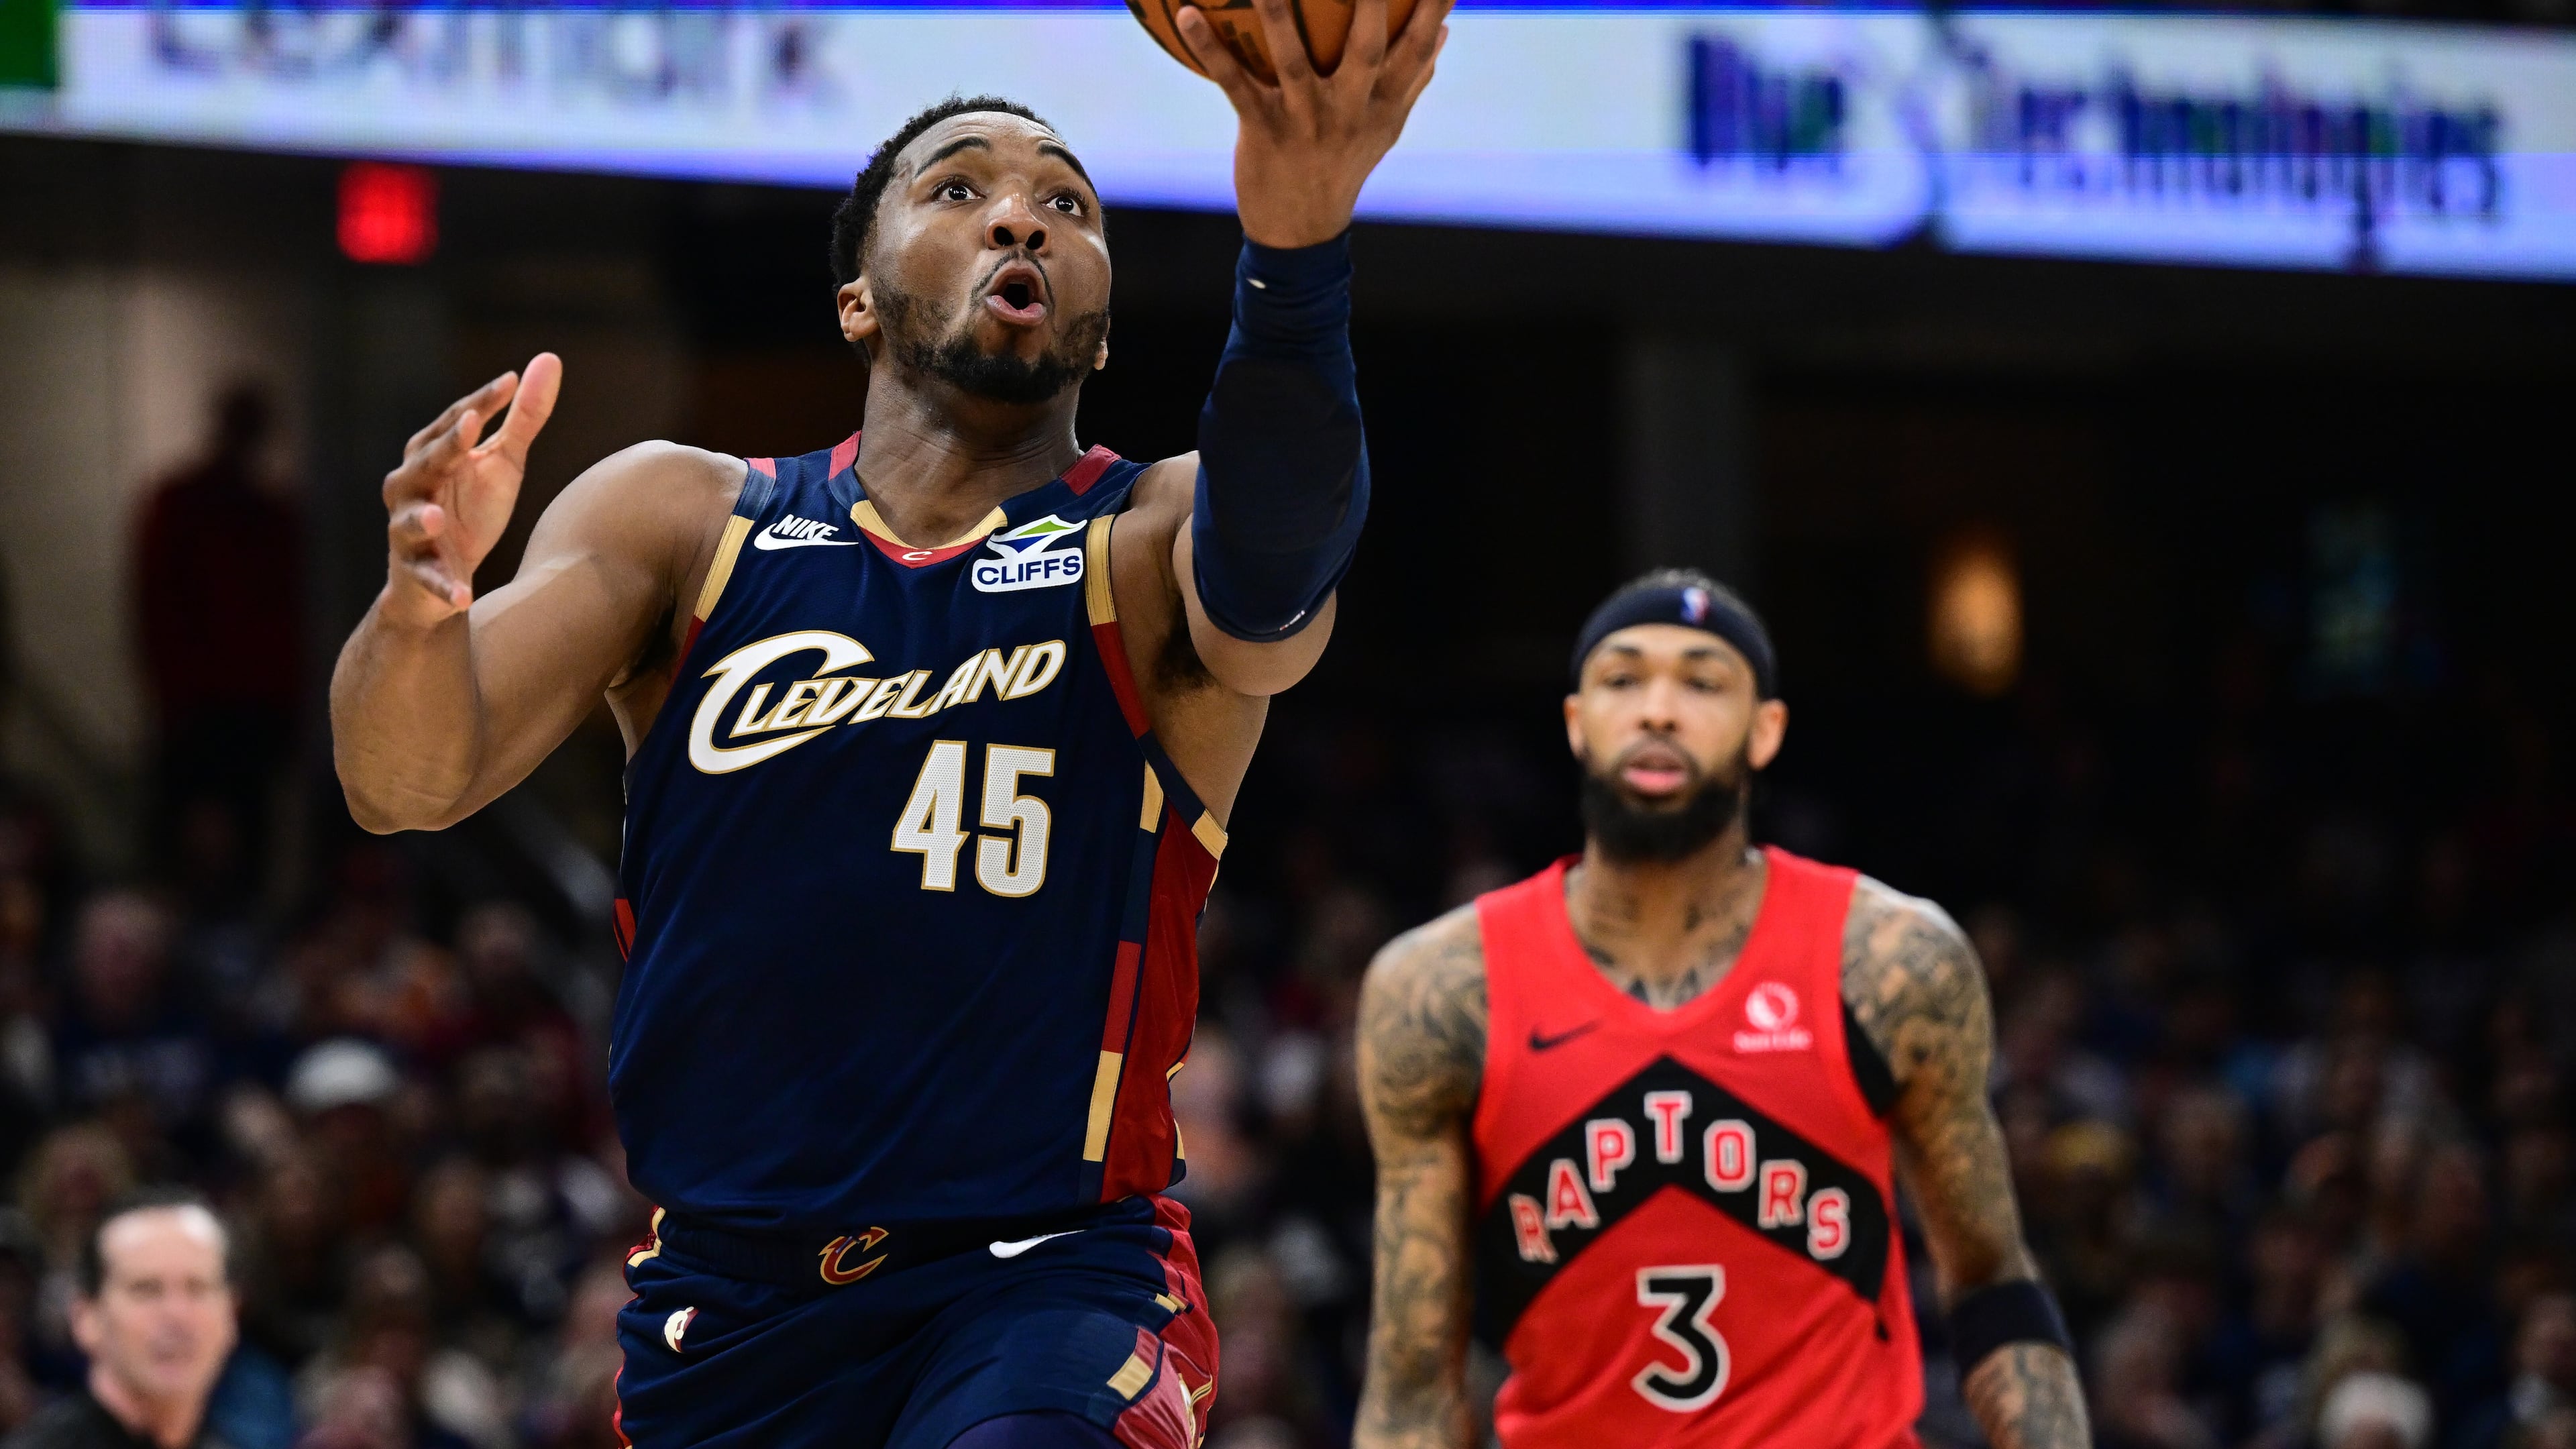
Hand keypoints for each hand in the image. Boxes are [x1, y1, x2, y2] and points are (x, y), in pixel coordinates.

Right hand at [381, 353, 560, 625]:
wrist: (443, 581)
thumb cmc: (470, 511)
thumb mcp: (502, 464)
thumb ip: (523, 419)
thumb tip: (548, 360)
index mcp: (431, 455)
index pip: (455, 423)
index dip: (481, 404)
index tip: (511, 381)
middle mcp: (410, 488)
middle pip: (426, 461)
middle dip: (446, 447)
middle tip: (472, 427)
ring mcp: (408, 532)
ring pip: (408, 522)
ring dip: (422, 519)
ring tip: (438, 518)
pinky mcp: (415, 574)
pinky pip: (428, 580)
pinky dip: (445, 587)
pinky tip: (464, 595)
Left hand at [1177, 0, 1452, 247]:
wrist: (1301, 231)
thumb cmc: (1343, 167)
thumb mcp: (1385, 128)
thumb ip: (1412, 81)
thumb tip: (1443, 33)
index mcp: (1382, 105)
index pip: (1417, 48)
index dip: (1432, 6)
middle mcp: (1349, 111)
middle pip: (1368, 48)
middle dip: (1373, 2)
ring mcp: (1305, 122)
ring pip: (1294, 60)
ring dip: (1278, 14)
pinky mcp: (1263, 132)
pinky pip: (1235, 84)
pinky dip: (1211, 50)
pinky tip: (1189, 14)